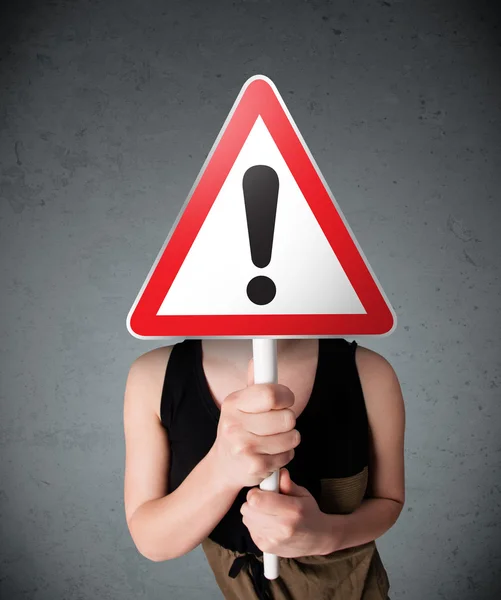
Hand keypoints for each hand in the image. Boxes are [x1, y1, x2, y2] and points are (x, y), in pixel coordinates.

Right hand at [210, 359, 299, 489]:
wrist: (223, 466)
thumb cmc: (238, 430)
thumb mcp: (241, 405)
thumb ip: (254, 385)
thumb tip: (257, 360)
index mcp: (233, 403)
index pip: (270, 394)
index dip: (286, 396)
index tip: (286, 399)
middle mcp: (234, 424)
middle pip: (287, 417)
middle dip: (288, 421)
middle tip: (277, 424)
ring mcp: (243, 447)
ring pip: (291, 437)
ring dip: (289, 439)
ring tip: (274, 440)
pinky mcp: (254, 466)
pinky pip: (287, 455)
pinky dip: (285, 455)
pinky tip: (271, 454)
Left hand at [240, 468, 337, 557]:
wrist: (318, 539)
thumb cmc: (309, 513)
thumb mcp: (303, 494)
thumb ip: (288, 484)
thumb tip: (279, 473)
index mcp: (292, 510)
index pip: (256, 499)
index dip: (256, 492)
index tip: (262, 491)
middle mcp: (282, 527)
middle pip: (248, 509)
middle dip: (253, 501)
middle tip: (264, 501)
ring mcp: (273, 540)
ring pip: (246, 519)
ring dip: (253, 513)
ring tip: (267, 512)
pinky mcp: (266, 548)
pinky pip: (250, 530)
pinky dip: (255, 524)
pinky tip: (268, 523)